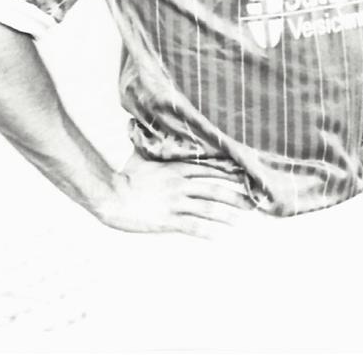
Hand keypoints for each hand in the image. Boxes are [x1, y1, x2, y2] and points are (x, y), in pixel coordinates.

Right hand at [95, 152, 253, 238]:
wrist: (109, 196)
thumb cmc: (125, 176)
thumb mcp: (143, 156)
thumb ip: (153, 145)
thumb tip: (147, 125)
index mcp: (177, 168)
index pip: (211, 168)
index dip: (231, 173)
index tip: (247, 176)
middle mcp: (180, 184)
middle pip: (215, 189)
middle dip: (236, 195)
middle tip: (253, 201)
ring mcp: (174, 203)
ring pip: (208, 208)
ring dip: (227, 215)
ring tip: (241, 220)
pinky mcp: (166, 220)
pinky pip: (192, 227)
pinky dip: (208, 232)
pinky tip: (220, 237)